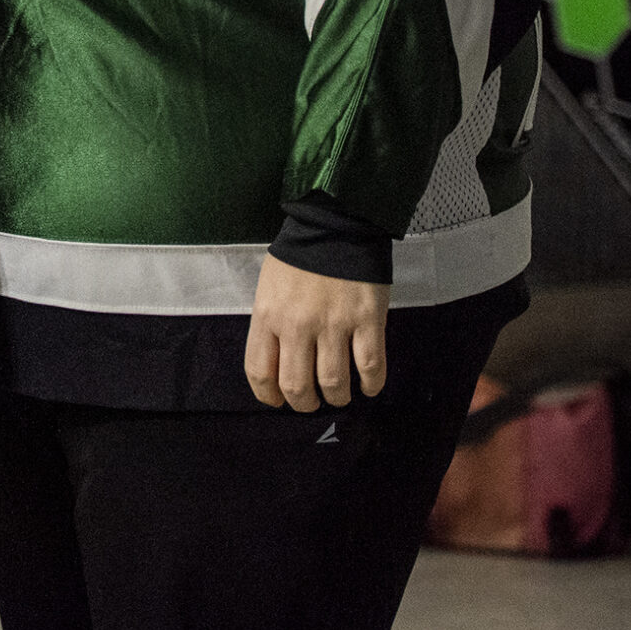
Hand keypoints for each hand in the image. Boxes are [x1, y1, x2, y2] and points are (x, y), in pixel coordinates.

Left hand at [245, 255, 388, 410]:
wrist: (335, 225)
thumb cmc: (299, 258)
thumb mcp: (269, 289)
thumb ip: (270, 324)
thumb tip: (276, 363)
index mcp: (268, 315)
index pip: (259, 370)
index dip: (268, 395)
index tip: (277, 401)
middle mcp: (297, 325)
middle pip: (297, 386)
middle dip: (304, 404)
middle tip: (312, 401)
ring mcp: (334, 324)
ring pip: (334, 383)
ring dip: (336, 397)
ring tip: (338, 394)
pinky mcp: (367, 321)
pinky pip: (370, 367)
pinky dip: (370, 385)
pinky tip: (367, 386)